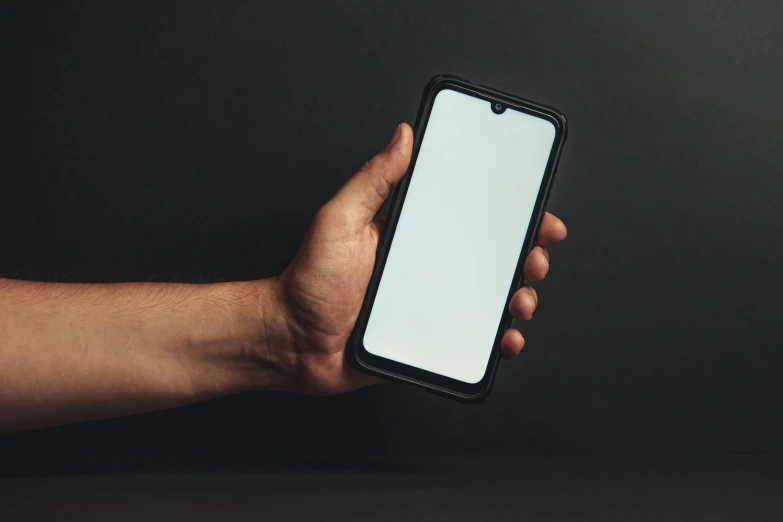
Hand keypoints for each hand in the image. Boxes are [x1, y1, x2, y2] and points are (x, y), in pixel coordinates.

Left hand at [267, 123, 566, 394]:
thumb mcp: (339, 220)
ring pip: (489, 298)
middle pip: (490, 257)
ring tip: (521, 299)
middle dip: (525, 254)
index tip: (535, 209)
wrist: (290, 343)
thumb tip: (403, 136)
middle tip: (534, 257)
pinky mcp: (428, 338)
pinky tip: (504, 338)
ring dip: (518, 296)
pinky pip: (472, 338)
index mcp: (411, 234)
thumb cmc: (307, 282)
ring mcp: (430, 304)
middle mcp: (426, 267)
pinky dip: (497, 339)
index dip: (507, 213)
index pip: (468, 217)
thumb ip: (373, 180)